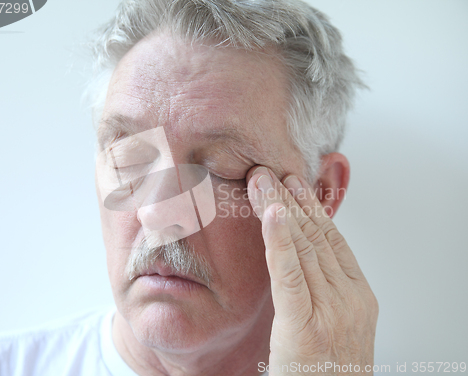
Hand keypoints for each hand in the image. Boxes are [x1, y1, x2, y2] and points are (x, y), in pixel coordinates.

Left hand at [246, 166, 377, 374]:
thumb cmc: (330, 372)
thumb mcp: (336, 324)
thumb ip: (324, 290)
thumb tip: (303, 259)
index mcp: (359, 296)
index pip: (333, 240)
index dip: (312, 208)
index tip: (294, 184)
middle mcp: (349, 298)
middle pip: (316, 237)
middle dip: (290, 200)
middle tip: (269, 171)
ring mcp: (331, 312)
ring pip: (302, 248)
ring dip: (278, 209)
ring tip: (261, 181)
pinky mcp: (305, 326)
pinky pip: (289, 275)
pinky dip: (279, 241)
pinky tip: (271, 212)